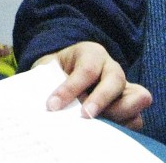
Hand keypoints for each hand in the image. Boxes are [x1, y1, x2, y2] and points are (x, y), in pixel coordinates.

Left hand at [35, 41, 151, 128]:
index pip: (86, 69)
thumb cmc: (54, 69)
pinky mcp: (130, 106)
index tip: (53, 104)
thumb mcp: (47, 68)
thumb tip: (45, 102)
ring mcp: (125, 86)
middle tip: (84, 116)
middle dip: (100, 100)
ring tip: (96, 124)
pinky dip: (124, 126)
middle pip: (115, 80)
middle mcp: (111, 67)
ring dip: (118, 113)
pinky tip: (103, 129)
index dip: (70, 88)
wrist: (62, 72)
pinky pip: (137, 118)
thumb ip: (47, 79)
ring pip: (138, 97)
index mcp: (91, 53)